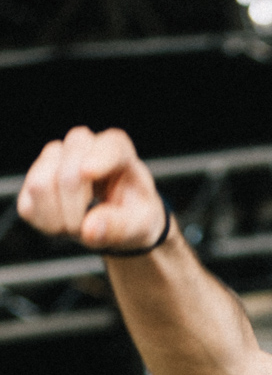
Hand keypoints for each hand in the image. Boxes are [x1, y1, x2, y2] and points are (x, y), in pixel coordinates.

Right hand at [17, 125, 166, 254]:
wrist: (120, 221)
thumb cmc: (134, 216)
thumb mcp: (141, 226)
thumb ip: (120, 227)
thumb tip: (89, 229)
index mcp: (118, 150)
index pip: (110, 146)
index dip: (98, 157)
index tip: (88, 172)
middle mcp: (83, 145)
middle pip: (69, 173)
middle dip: (78, 211)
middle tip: (92, 229)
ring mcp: (53, 158)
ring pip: (40, 186)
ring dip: (60, 218)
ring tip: (78, 224)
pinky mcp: (32, 181)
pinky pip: (27, 206)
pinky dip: (46, 224)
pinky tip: (62, 224)